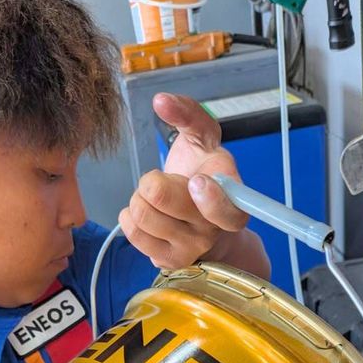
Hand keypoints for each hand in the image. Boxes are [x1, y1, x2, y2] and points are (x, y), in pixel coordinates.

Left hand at [119, 93, 263, 272]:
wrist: (202, 223)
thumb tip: (162, 101)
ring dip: (139, 198)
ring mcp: (190, 249)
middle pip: (164, 199)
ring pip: (142, 214)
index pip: (229, 212)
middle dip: (152, 180)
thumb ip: (189, 114)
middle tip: (162, 181)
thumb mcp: (203, 139)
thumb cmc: (202, 174)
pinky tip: (144, 212)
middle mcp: (213, 230)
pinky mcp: (166, 262)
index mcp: (233, 201)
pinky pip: (131, 232)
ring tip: (153, 198)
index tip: (196, 182)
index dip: (211, 199)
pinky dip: (129, 215)